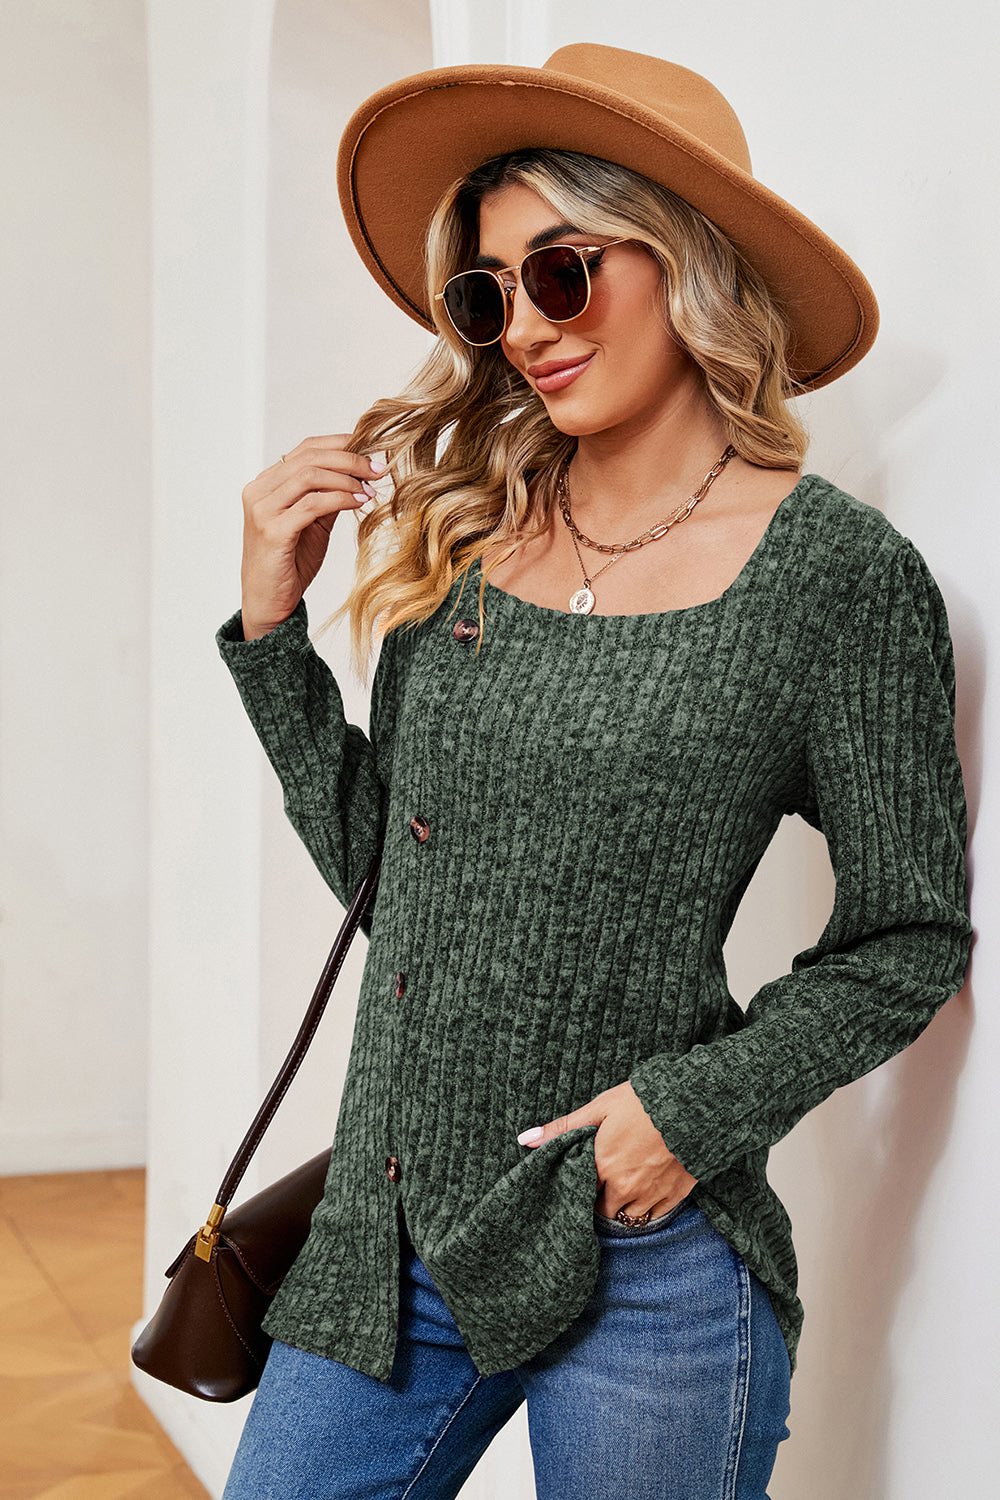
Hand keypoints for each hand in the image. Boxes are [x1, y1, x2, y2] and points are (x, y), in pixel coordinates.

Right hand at [239, 436, 385, 638]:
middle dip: (349, 460)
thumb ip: (328, 496)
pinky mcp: (272, 530)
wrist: (269, 602)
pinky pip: (312, 504)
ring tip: (370, 489)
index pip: (305, 449)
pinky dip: (340, 499)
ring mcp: (262, 509)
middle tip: (377, 469)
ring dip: (347, 479)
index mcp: (266, 484)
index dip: (340, 444)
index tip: (371, 451)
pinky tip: (359, 503)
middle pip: (309, 457)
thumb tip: (359, 474)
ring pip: (310, 476)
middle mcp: (259, 491)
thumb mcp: (314, 523)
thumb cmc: (290, 564)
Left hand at [517, 1080, 696, 1220]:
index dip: (579, 1189)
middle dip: (600, 1201)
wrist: (694, 1102)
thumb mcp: (599, 1108)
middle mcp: (624, 1187)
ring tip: (624, 1187)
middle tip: (604, 1183)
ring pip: (628, 1219)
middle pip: (603, 1212)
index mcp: (602, 1166)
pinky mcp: (674, 1197)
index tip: (583, 1180)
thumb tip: (524, 1139)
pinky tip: (645, 1191)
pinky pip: (653, 1218)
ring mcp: (651, 1195)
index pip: (579, 1195)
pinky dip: (647, 1210)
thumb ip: (563, 1128)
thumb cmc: (643, 1101)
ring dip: (623, 1208)